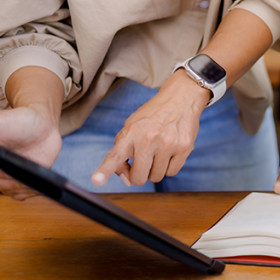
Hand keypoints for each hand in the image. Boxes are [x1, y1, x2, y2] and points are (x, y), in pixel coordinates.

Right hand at [0, 105, 61, 200]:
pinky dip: (27, 191)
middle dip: (8, 174)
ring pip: (7, 190)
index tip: (3, 158)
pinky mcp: (18, 186)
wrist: (42, 126)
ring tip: (29, 170)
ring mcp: (2, 179)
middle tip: (21, 162)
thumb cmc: (16, 120)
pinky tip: (35, 180)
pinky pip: (20, 195)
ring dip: (19, 183)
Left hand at [92, 71, 210, 187]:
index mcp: (131, 133)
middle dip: (139, 174)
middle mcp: (149, 139)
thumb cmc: (152, 116)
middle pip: (138, 178)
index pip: (115, 156)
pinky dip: (168, 166)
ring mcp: (168, 144)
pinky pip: (171, 172)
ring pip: (156, 177)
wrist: (180, 98)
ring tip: (158, 151)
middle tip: (143, 161)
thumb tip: (126, 179)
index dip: (105, 170)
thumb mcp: (131, 126)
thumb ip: (122, 151)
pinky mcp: (184, 148)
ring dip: (155, 169)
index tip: (96, 181)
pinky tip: (169, 151)